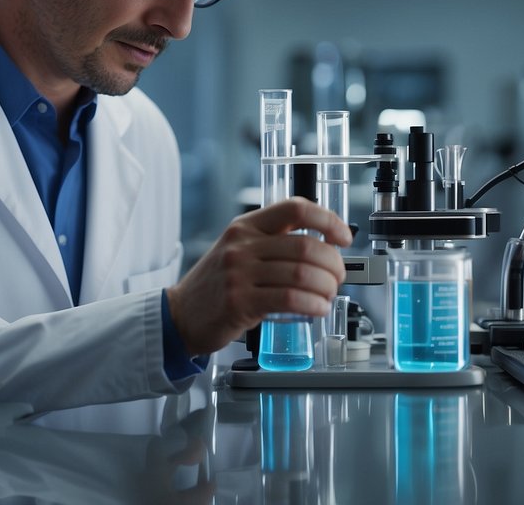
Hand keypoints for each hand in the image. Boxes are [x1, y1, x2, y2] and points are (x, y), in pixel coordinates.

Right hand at [165, 197, 350, 354]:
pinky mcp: (239, 301)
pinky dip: (312, 305)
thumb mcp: (240, 250)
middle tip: (338, 276)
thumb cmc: (218, 284)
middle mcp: (242, 245)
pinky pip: (289, 300)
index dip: (327, 220)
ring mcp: (238, 273)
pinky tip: (318, 309)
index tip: (343, 236)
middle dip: (333, 264)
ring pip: (301, 274)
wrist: (180, 314)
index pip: (295, 209)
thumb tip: (324, 246)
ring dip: (326, 287)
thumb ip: (274, 242)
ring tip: (328, 295)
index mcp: (246, 226)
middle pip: (305, 246)